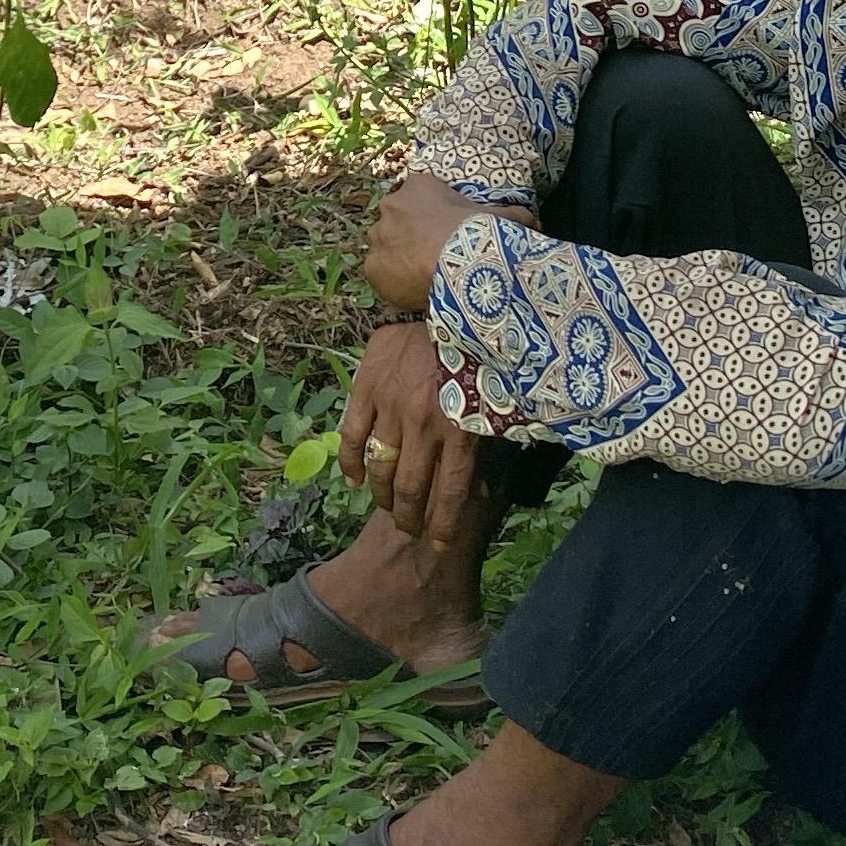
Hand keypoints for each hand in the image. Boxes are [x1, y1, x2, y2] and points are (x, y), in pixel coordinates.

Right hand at [339, 320, 483, 549]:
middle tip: (408, 530)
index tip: (438, 545)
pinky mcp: (367, 388)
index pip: (452, 492)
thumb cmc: (476, 352)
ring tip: (386, 507)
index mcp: (461, 429)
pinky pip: (351, 436)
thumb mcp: (495, 398)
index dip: (444, 525)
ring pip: (380, 467)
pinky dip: (350, 463)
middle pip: (412, 488)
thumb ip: (486, 438)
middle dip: (409, 518)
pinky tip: (355, 480)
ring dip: (382, 495)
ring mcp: (392, 407)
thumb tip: (483, 485)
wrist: (443, 300)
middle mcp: (425, 424)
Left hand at [364, 172, 517, 316]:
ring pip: (386, 247)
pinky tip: (413, 289)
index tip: (443, 232)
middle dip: (410, 236)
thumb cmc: (477, 235)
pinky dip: (393, 282)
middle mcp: (390, 206)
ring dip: (399, 258)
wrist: (457, 266)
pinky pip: (380, 274)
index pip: (416, 195)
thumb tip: (536, 220)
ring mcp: (378, 237)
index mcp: (418, 185)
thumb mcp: (501, 218)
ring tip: (423, 275)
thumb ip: (516, 215)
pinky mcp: (372, 266)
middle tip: (431, 255)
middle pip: (397, 221)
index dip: (429, 215)